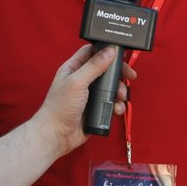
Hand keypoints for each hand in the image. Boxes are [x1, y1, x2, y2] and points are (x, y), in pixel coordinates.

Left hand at [25, 44, 131, 158]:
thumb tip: (109, 52)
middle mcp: (82, 80)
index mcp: (73, 68)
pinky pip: (110, 103)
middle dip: (118, 73)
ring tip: (120, 96)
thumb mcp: (77, 82)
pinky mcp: (95, 108)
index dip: (106, 50)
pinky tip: (116, 109)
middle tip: (129, 75)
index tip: (119, 54)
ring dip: (119, 91)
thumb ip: (94, 66)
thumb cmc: (60, 107)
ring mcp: (89, 95)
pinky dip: (116, 105)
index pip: (91, 52)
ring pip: (110, 87)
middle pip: (105, 70)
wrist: (57, 134)